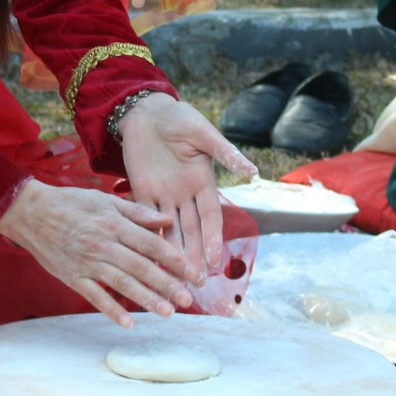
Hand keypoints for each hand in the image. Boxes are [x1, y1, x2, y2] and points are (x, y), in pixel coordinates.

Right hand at [0, 179, 199, 327]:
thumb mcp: (105, 200)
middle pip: (141, 268)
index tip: (193, 272)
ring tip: (167, 313)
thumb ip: (137, 212)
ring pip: (122, 284)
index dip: (174, 259)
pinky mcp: (72, 277)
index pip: (151, 244)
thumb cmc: (71, 203)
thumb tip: (167, 221)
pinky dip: (110, 310)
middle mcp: (104, 244)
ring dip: (146, 299)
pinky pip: (95, 296)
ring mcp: (87, 263)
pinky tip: (127, 323)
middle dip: (167, 285)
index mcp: (114, 224)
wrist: (31, 213)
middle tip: (187, 300)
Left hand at [118, 93, 255, 279]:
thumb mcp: (203, 133)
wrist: (147, 112)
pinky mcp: (142, 193)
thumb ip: (224, 152)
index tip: (214, 260)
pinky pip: (145, 219)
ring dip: (173, 255)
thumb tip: (253, 172)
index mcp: (203, 181)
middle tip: (197, 283)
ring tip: (176, 280)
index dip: (212, 238)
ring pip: (170, 231)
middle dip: (194, 256)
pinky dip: (148, 238)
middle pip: (191, 231)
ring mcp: (163, 196)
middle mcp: (185, 194)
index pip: (209, 216)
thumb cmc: (179, 118)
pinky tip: (148, 259)